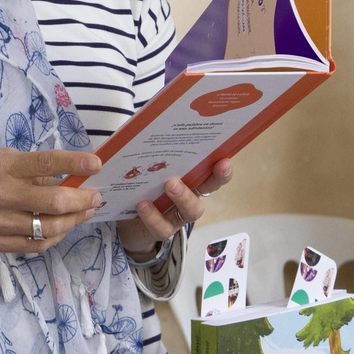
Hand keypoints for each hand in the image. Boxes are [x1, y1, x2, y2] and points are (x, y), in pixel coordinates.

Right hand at [0, 148, 102, 254]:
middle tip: (95, 195)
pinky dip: (54, 237)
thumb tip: (68, 178)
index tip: (95, 164)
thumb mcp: (2, 156)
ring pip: (48, 228)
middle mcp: (2, 196)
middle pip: (53, 202)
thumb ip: (34, 168)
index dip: (75, 164)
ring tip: (84, 212)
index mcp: (4, 168)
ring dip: (73, 220)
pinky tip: (63, 227)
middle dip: (82, 199)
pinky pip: (35, 245)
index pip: (47, 164)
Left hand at [117, 158, 234, 256]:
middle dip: (208, 180)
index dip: (222, 171)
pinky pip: (162, 227)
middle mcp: (190, 198)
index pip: (212, 175)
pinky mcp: (162, 230)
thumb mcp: (150, 167)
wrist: (129, 220)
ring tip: (169, 185)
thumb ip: (155, 152)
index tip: (224, 160)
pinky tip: (142, 204)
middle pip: (207, 191)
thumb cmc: (144, 184)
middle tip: (180, 176)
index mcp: (191, 180)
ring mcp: (177, 217)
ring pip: (191, 212)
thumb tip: (150, 123)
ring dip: (182, 198)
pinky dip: (153, 216)